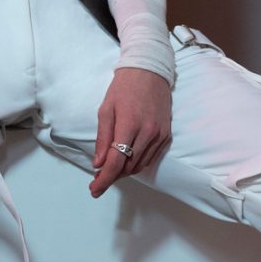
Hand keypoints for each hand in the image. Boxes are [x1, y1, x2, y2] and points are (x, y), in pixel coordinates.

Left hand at [89, 67, 171, 197]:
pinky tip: (126, 161)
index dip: (104, 179)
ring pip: (140, 166)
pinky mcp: (166, 136)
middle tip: (98, 179)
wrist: (149, 72)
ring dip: (124, 172)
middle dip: (112, 176)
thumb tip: (98, 163)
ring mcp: (159, 135)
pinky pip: (150, 158)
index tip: (94, 189)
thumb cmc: (124, 87)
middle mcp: (148, 133)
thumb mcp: (105, 109)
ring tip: (110, 170)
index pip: (116, 162)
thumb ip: (103, 138)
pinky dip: (137, 164)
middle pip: (128, 167)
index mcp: (130, 125)